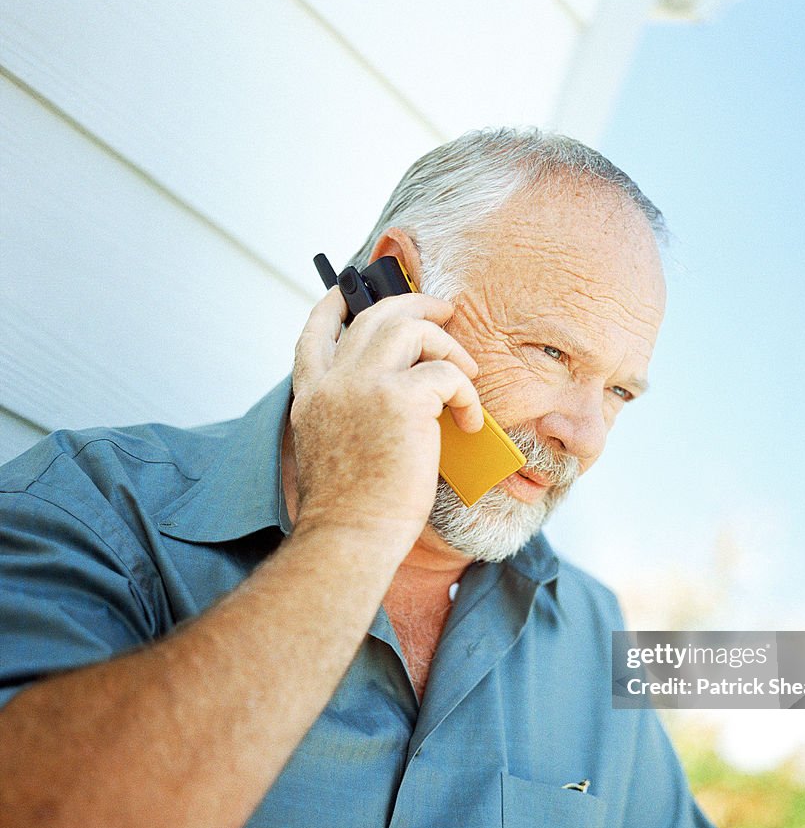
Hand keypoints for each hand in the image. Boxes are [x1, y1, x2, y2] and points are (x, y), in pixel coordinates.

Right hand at [290, 287, 482, 550]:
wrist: (350, 536)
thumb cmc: (351, 509)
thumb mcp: (332, 449)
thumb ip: (348, 414)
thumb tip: (392, 397)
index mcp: (311, 395)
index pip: (316, 332)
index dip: (336, 304)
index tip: (353, 290)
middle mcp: (332, 382)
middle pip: (374, 317)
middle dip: (415, 305)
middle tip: (445, 313)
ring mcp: (363, 385)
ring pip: (411, 329)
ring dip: (447, 345)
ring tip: (467, 373)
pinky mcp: (400, 399)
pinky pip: (447, 374)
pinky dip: (467, 394)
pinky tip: (470, 423)